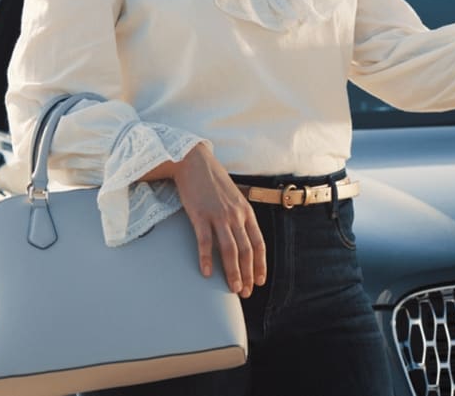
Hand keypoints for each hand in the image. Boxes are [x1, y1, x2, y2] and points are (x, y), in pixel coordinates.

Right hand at [151, 143, 266, 297]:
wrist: (194, 162)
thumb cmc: (213, 182)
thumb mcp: (234, 198)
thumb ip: (239, 216)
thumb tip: (242, 237)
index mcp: (246, 212)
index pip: (259, 243)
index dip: (260, 264)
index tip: (259, 280)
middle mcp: (236, 215)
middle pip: (246, 250)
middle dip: (248, 274)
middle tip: (246, 292)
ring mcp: (219, 215)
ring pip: (230, 249)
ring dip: (232, 272)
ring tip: (233, 289)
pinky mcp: (200, 215)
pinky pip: (205, 241)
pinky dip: (207, 258)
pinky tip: (207, 273)